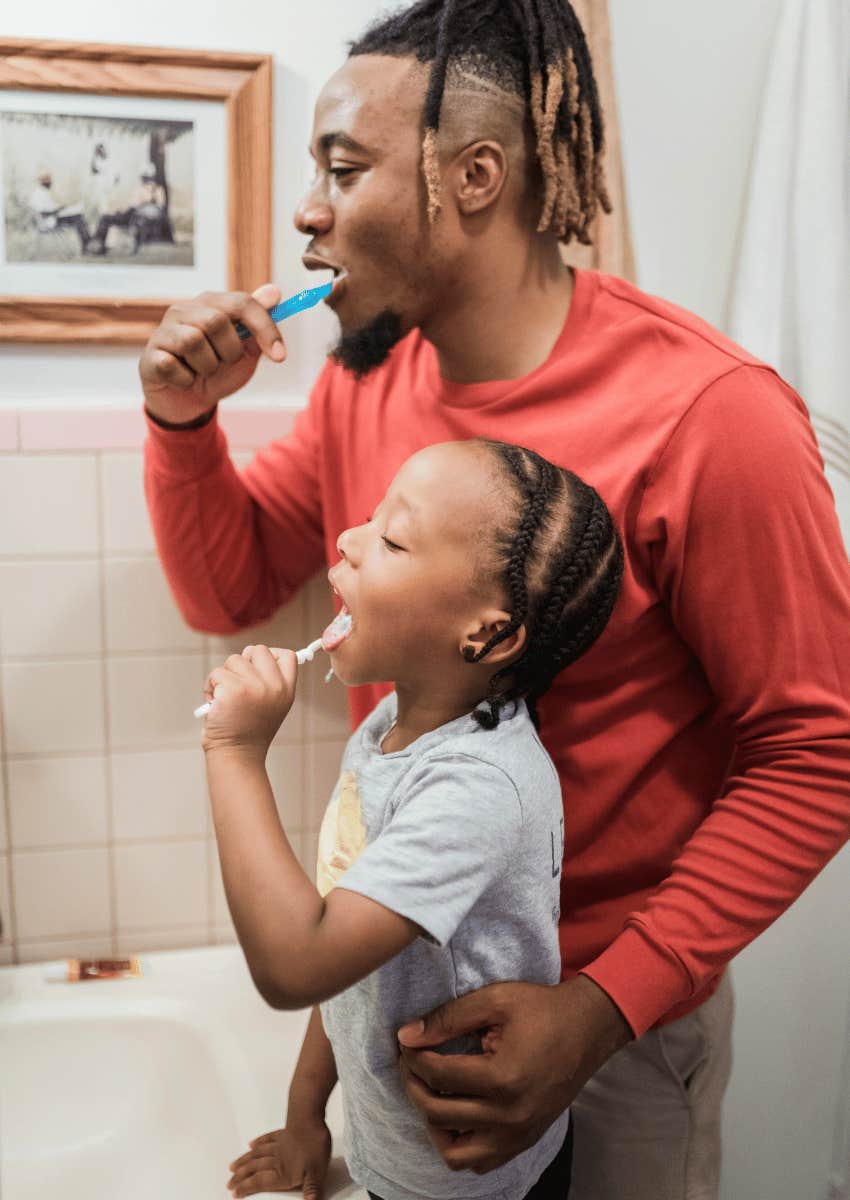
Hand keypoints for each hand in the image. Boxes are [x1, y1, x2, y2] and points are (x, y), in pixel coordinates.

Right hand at [139, 283, 286, 423]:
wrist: (189, 403)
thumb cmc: (217, 372)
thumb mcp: (246, 352)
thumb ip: (259, 325)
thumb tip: (274, 291)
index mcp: (211, 304)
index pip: (242, 303)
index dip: (265, 328)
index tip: (280, 356)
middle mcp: (184, 310)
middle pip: (216, 321)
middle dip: (229, 352)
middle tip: (223, 363)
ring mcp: (164, 331)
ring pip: (193, 341)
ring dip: (207, 367)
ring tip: (201, 371)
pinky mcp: (150, 355)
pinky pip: (174, 365)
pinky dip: (186, 380)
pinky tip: (184, 379)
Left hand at [202, 644, 296, 756]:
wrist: (236, 755)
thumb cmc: (247, 731)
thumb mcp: (270, 705)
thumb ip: (269, 681)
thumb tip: (254, 652)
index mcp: (286, 690)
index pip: (287, 656)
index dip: (271, 655)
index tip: (257, 667)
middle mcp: (274, 687)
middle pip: (258, 650)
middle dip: (243, 663)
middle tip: (238, 684)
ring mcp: (254, 687)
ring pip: (234, 660)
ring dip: (224, 676)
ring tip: (225, 698)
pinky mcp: (232, 690)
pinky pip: (216, 674)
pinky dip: (210, 687)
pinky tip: (215, 704)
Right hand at [227, 1120, 331, 1197]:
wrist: (311, 1118)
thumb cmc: (315, 1146)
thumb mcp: (317, 1173)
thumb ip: (311, 1190)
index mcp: (283, 1173)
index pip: (259, 1182)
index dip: (246, 1188)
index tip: (235, 1193)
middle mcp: (277, 1160)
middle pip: (254, 1169)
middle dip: (240, 1176)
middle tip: (229, 1182)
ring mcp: (279, 1145)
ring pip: (257, 1154)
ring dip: (244, 1160)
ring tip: (233, 1166)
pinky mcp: (283, 1132)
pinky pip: (267, 1138)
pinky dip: (258, 1142)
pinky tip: (252, 1144)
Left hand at [395, 975, 633, 1174]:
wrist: (587, 1028)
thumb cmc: (542, 1009)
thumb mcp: (494, 1000)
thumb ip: (448, 1017)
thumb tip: (406, 1036)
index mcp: (503, 1078)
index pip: (438, 1076)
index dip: (414, 1056)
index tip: (408, 1041)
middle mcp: (510, 1116)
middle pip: (438, 1114)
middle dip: (414, 1085)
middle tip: (412, 1063)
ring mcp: (518, 1134)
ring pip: (455, 1153)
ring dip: (434, 1124)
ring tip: (432, 1092)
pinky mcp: (524, 1141)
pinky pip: (480, 1161)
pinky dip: (460, 1143)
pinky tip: (456, 1112)